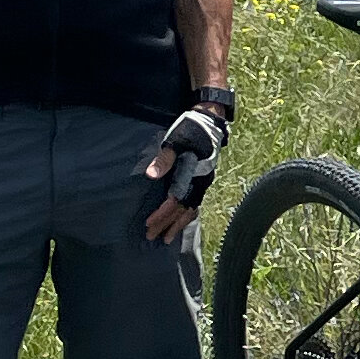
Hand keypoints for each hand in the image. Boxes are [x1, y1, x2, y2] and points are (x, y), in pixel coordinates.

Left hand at [143, 99, 228, 236]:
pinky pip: (195, 204)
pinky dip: (186, 216)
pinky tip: (179, 223)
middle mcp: (200, 182)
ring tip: (166, 238)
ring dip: (177, 225)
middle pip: (183, 210)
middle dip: (167, 225)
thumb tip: (151, 175)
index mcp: (193, 173)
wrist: (211, 120)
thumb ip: (165, 158)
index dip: (162, 214)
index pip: (176, 200)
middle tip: (151, 237)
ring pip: (191, 210)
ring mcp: (203, 183)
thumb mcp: (176, 139)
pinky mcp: (202, 181)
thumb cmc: (191, 128)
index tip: (148, 223)